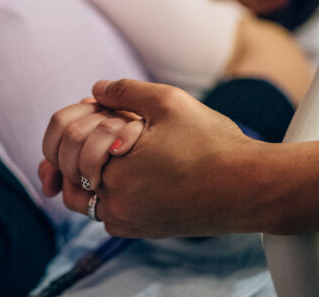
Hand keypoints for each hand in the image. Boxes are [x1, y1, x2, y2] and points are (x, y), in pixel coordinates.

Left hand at [44, 79, 257, 237]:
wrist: (250, 187)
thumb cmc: (214, 144)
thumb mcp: (169, 102)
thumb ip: (125, 91)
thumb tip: (95, 89)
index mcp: (116, 175)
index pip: (68, 145)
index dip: (81, 119)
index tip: (100, 108)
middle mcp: (116, 207)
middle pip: (69, 173)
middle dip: (80, 145)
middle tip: (106, 124)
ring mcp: (130, 223)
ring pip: (85, 197)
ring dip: (90, 168)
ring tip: (116, 144)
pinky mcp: (144, 231)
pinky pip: (108, 213)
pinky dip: (109, 189)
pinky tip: (131, 167)